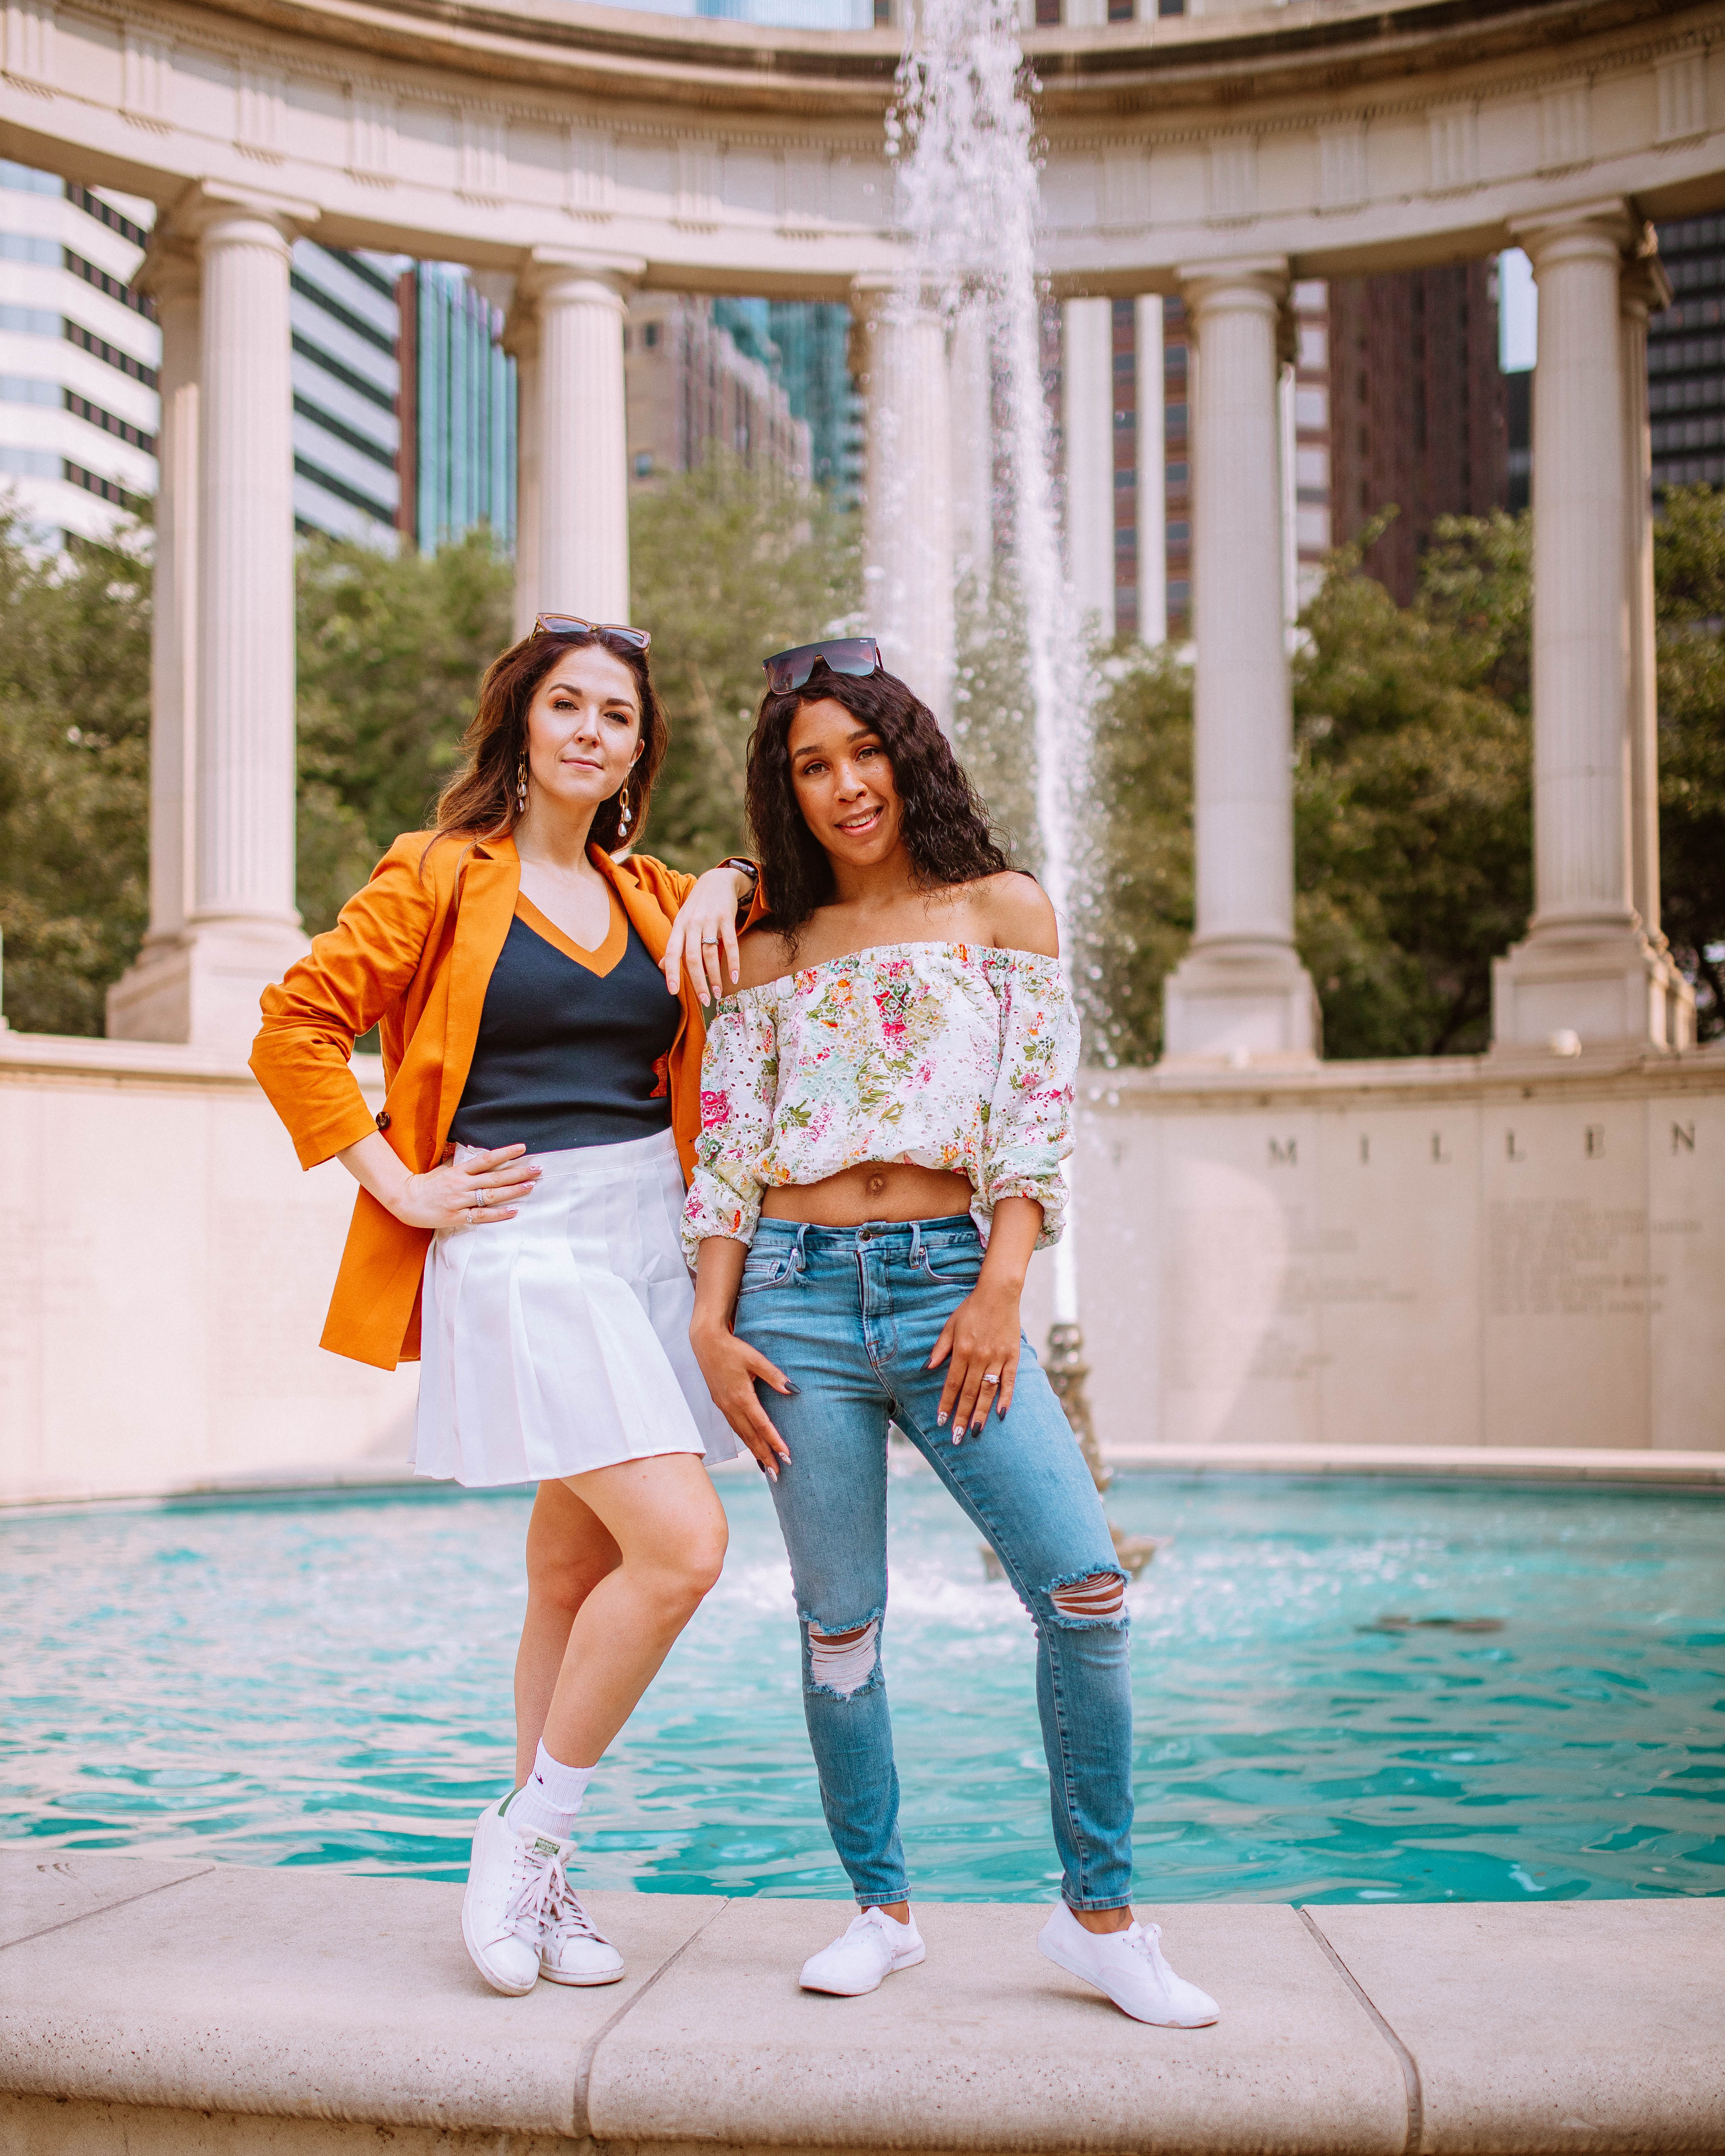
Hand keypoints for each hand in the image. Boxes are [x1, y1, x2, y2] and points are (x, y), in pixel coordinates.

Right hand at [390, 1144, 538, 1231]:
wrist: (404, 1199)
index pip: (486, 1159)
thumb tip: (477, 1154)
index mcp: (459, 1170)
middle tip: (538, 1169)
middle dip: (518, 1172)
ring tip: (531, 1186)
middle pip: (495, 1177)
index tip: (523, 1148)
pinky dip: (498, 1214)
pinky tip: (513, 1210)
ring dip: (513, 1190)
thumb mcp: (444, 1168)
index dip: (505, 1153)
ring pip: (491, 1195)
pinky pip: (480, 1215)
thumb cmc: (427, 1183)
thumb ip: (462, 1163)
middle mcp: (462, 1184)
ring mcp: (460, 1200)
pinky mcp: (456, 1216)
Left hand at [662, 865, 753, 1005]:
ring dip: (715, 976)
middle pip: (693, 957)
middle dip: (698, 981)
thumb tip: (662, 966)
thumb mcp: (682, 922)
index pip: (672, 952)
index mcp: (679, 926)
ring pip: (711, 953)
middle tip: (704, 1000)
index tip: (673, 992)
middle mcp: (692, 923)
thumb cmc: (697, 907)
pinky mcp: (727, 918)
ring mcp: (710, 920)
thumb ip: (675, 944)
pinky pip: (730, 944)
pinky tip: (735, 977)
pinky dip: (733, 962)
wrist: (716, 880)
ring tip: (718, 993)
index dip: (671, 972)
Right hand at [690, 1319, 794, 1480]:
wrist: (706, 1343)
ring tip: (766, 1468)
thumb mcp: (756, 1358)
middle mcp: (731, 1406)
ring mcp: (724, 1406)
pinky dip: (745, 1440)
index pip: (762, 1425)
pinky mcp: (721, 1403)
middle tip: (778, 1474)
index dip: (775, 1442)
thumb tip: (793, 1390)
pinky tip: (751, 1446)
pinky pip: (735, 1428)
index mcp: (741, 1396)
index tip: (787, 1456)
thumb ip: (774, 1376)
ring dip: (754, 1452)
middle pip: (751, 1437)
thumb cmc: (733, 1348)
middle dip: (765, 1456)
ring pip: (741, 1435)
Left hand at [928, 1274, 1022, 1443]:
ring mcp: (998, 1358)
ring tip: (974, 1431)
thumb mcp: (949, 1326)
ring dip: (980, 1413)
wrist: (998, 1293)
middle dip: (961, 1416)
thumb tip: (927, 1368)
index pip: (952, 1384)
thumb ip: (939, 1348)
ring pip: (987, 1391)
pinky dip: (1006, 1398)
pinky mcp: (1013, 1356)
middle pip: (968, 1393)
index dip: (946, 1404)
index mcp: (961, 1350)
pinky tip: (1001, 1413)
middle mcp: (979, 1357)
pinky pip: (1009, 1381)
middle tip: (957, 1437)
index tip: (941, 1421)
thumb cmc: (971, 1310)